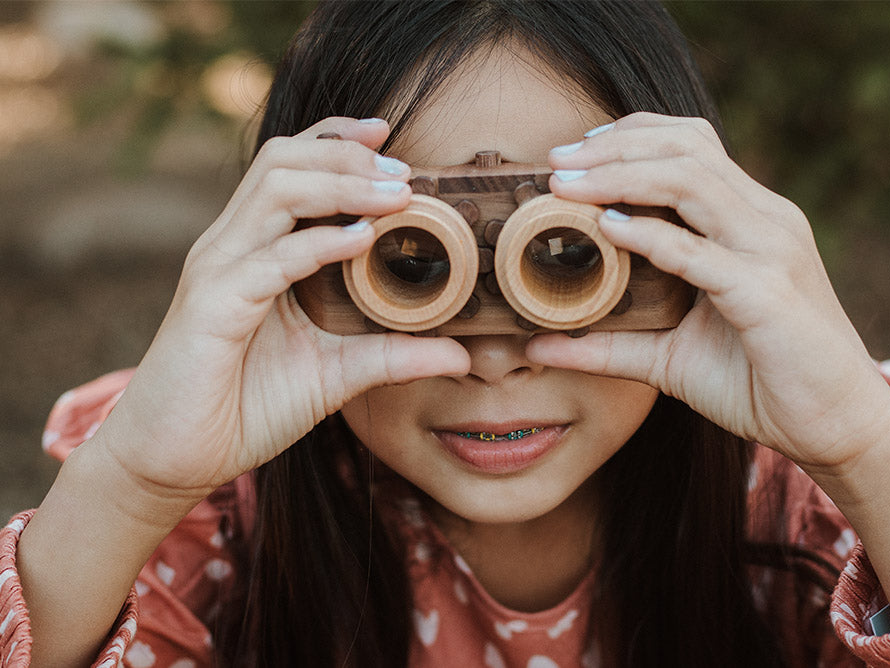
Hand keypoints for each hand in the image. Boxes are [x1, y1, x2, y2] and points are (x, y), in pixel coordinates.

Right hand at [90, 117, 469, 502]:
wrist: (176, 458)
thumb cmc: (246, 408)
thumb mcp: (337, 375)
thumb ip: (394, 355)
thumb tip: (461, 352)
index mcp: (255, 249)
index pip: (291, 165)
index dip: (337, 140)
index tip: (391, 139)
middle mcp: (232, 246)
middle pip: (284, 160)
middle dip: (347, 154)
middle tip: (404, 170)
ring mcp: (218, 270)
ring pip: (274, 191)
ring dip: (340, 184)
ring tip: (395, 194)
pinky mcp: (211, 306)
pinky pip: (268, 258)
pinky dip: (318, 243)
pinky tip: (362, 240)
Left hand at [530, 112, 889, 471]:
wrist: (837, 428)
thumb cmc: (762, 384)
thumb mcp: (671, 358)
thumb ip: (610, 344)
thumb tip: (539, 343)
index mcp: (751, 220)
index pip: (691, 147)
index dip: (629, 136)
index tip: (572, 153)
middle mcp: (766, 220)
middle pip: (685, 149)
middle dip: (613, 147)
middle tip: (555, 162)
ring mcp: (772, 251)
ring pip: (691, 182)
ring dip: (621, 176)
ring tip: (567, 186)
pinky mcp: (769, 294)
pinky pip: (701, 252)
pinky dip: (651, 235)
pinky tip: (609, 229)